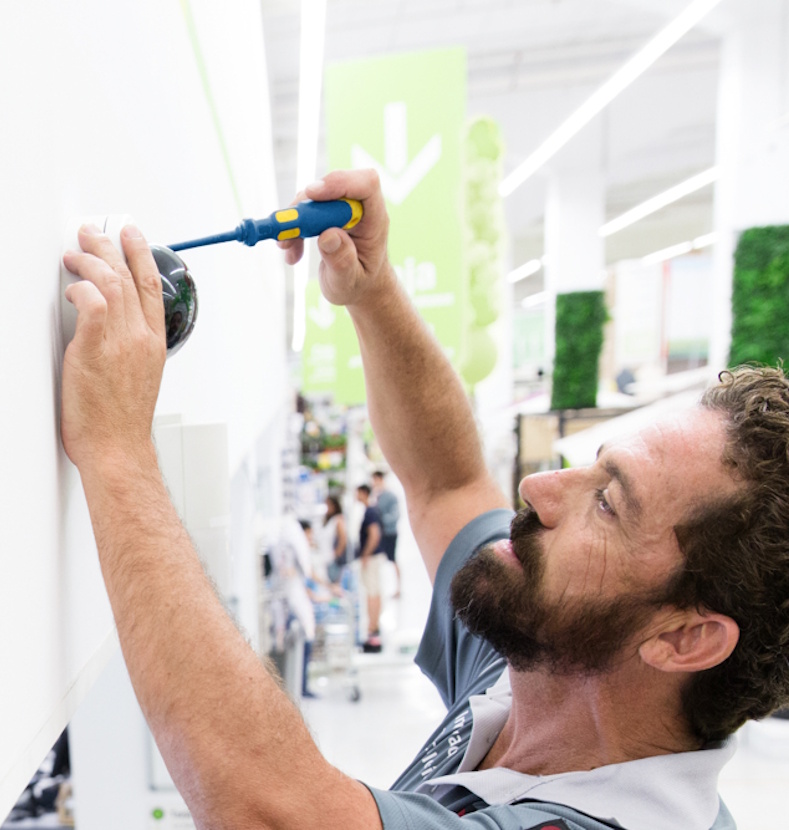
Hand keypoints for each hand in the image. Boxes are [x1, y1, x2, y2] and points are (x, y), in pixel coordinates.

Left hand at [61, 224, 165, 469]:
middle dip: (110, 245)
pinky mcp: (94, 350)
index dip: (141, 254)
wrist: (116, 447)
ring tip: (73, 253)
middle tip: (92, 232)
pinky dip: (82, 288)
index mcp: (153, 342)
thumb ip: (125, 344)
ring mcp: (119, 342)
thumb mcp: (137, 376)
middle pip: (129, 276)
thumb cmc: (121, 420)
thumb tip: (104, 322)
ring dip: (90, 260)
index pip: (151, 286)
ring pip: (111, 283)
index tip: (131, 235)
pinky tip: (71, 286)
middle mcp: (140, 338)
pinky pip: (92, 303)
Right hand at [279, 168, 395, 307]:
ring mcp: (341, 209)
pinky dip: (292, 229)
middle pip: (332, 188)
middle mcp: (359, 208)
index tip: (312, 195)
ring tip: (288, 248)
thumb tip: (328, 236)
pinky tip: (292, 253)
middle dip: (305, 208)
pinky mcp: (326, 213)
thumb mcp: (350, 281)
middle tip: (287, 233)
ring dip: (294, 221)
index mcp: (374, 221)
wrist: (358, 287)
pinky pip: (304, 210)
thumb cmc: (360, 284)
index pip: (366, 184)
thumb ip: (342, 261)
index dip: (339, 183)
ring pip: (313, 199)